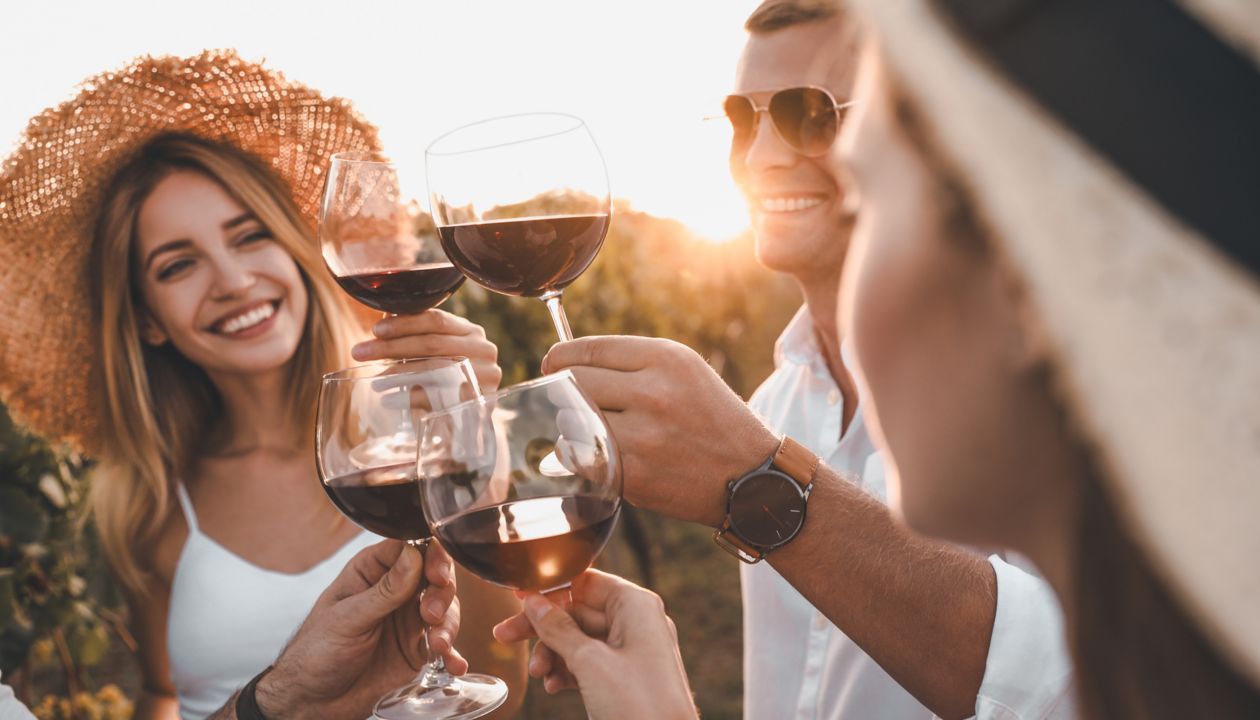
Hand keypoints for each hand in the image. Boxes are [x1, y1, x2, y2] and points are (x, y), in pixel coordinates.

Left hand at [252, 540, 466, 719]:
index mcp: (373, 571)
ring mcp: (410, 619)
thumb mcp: (347, 618)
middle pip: (435, 576)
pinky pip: (445, 644)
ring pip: (446, 608)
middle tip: (431, 614)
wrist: (314, 702)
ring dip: (448, 624)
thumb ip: (384, 590)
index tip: (437, 574)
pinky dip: (453, 653)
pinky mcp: (419, 648)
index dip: (431, 555)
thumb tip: (414, 554)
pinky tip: (454, 664)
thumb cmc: (316, 652)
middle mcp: (396, 590)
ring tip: (437, 644)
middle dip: (442, 593)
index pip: (410, 548)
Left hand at [352, 309, 502, 393]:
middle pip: (432, 344)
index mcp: (472, 331)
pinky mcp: (478, 401)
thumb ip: (417, 335)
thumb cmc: (448, 381)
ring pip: (434, 369)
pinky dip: (408, 398)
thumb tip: (385, 317)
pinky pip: (438, 397)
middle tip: (359, 352)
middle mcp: (483, 350)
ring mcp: (484, 376)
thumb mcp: (437, 355)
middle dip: (391, 347)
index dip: (404, 323)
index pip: (436, 319)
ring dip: (397, 374)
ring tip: (374, 381)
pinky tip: (388, 400)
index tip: (375, 331)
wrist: (470, 418)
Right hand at [493, 571, 697, 719]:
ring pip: (580, 641)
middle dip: (543, 629)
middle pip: (578, 612)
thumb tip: (533, 603)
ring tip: (538, 674)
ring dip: (553, 655)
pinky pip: (590, 664)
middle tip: (505, 635)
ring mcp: (632, 651)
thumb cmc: (639, 703)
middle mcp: (636, 622)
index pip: (585, 582)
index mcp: (635, 605)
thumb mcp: (590, 662)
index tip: (519, 596)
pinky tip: (552, 686)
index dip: (550, 588)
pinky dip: (568, 672)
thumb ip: (558, 629)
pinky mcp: (626, 677)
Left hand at [543, 336, 777, 526]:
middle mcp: (654, 391)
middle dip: (564, 390)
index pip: (588, 348)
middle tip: (565, 399)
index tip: (552, 364)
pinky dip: (578, 456)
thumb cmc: (711, 420)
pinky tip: (597, 453)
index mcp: (667, 358)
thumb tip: (566, 362)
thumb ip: (632, 363)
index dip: (560, 356)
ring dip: (572, 425)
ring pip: (572, 419)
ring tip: (590, 428)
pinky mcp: (634, 473)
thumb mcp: (685, 372)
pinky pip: (580, 456)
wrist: (750, 476)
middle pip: (575, 382)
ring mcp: (643, 435)